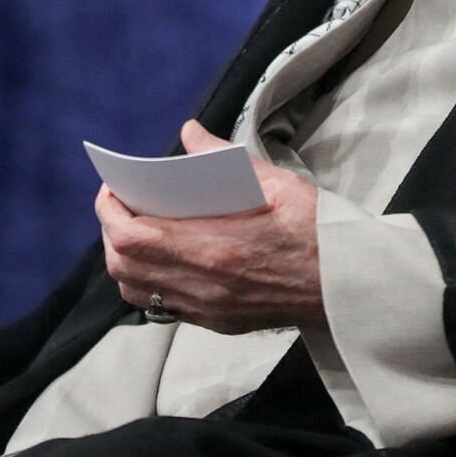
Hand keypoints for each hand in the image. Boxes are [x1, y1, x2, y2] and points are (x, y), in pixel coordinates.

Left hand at [97, 120, 324, 334]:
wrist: (347, 286)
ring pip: (136, 291)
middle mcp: (204, 286)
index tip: (113, 189)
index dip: (109, 212)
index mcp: (216, 248)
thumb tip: (190, 133)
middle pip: (124, 267)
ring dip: (125, 260)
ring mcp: (208, 310)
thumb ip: (226, 156)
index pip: (132, 237)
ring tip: (137, 230)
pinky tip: (163, 256)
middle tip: (121, 205)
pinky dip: (148, 280)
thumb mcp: (277, 183)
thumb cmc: (317, 231)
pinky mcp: (216, 323)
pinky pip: (161, 305)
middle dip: (111, 233)